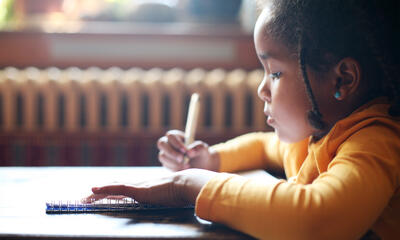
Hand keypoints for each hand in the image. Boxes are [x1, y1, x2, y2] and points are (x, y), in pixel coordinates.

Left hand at [84, 169, 216, 206]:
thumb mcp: (172, 196)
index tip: (100, 196)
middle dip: (99, 193)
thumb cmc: (183, 191)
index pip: (124, 189)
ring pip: (112, 188)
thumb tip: (170, 202)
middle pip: (114, 188)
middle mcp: (138, 185)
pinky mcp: (138, 190)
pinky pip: (117, 189)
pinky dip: (104, 189)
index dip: (111, 192)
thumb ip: (168, 198)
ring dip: (97, 193)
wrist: (187, 184)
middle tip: (85, 198)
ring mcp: (138, 187)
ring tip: (84, 198)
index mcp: (145, 188)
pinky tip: (94, 190)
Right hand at [157, 130, 219, 171]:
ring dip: (173, 162)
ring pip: (162, 156)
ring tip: (187, 166)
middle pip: (161, 144)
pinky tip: (184, 170)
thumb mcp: (203, 149)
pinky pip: (166, 165)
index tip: (185, 151)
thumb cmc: (201, 154)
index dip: (176, 143)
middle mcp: (169, 144)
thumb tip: (190, 153)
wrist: (202, 166)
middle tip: (181, 159)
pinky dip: (175, 168)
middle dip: (171, 152)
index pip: (171, 136)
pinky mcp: (166, 164)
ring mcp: (166, 154)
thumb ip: (198, 148)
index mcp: (177, 136)